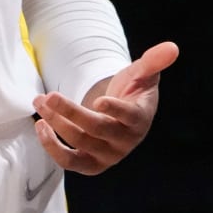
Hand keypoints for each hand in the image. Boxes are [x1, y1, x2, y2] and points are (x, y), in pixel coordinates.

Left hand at [33, 41, 177, 174]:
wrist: (121, 114)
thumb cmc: (132, 91)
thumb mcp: (142, 73)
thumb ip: (153, 61)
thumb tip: (172, 48)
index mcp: (139, 119)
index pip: (129, 117)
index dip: (115, 110)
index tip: (98, 100)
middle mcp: (125, 141)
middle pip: (97, 129)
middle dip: (71, 112)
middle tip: (49, 96)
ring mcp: (107, 156)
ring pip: (80, 144)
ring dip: (57, 124)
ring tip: (41, 102)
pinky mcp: (90, 164)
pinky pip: (69, 161)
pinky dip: (53, 147)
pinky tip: (41, 126)